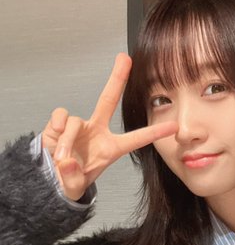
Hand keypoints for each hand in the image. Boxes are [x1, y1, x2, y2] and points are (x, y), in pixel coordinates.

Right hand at [42, 53, 176, 200]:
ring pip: (77, 123)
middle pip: (109, 99)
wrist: (51, 179)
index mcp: (111, 148)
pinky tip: (56, 137)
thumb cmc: (71, 180)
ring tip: (63, 160)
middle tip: (126, 58)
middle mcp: (98, 131)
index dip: (154, 132)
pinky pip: (62, 117)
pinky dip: (58, 127)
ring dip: (68, 143)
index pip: (136, 138)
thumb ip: (73, 178)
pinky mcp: (60, 124)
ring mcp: (80, 126)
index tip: (174, 126)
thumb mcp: (75, 187)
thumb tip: (68, 160)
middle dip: (117, 77)